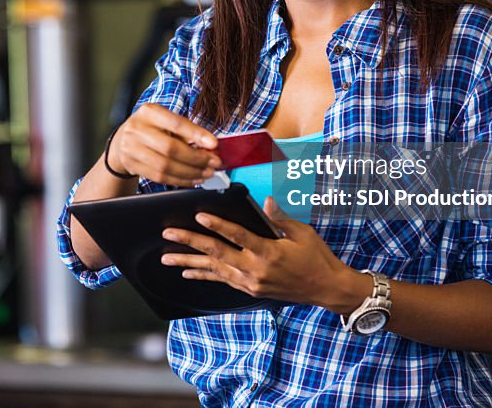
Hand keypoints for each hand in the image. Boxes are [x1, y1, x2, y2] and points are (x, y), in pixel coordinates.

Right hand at [109, 103, 220, 186]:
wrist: (122, 141)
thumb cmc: (150, 129)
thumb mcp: (164, 121)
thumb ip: (185, 131)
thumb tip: (210, 146)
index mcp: (149, 112)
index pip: (175, 123)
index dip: (196, 134)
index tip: (214, 144)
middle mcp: (137, 129)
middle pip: (170, 148)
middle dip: (196, 158)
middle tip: (214, 162)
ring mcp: (132, 148)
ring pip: (165, 166)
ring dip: (190, 172)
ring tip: (206, 173)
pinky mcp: (133, 165)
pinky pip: (160, 177)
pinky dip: (180, 180)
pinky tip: (193, 179)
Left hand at [160, 198, 364, 310]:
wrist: (325, 289)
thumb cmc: (316, 257)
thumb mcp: (301, 234)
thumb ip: (279, 219)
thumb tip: (264, 202)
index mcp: (269, 253)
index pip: (238, 236)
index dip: (218, 225)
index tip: (199, 216)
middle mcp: (255, 270)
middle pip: (217, 254)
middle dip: (190, 242)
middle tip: (168, 234)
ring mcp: (251, 282)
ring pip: (214, 270)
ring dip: (188, 262)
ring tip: (166, 257)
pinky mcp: (250, 289)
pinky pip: (222, 280)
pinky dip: (203, 275)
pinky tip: (187, 271)